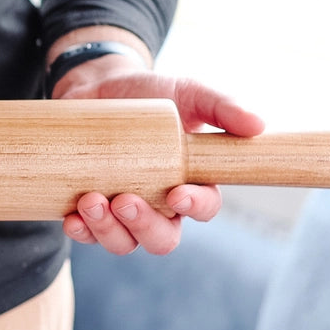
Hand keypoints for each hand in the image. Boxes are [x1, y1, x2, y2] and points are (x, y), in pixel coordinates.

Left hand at [51, 54, 265, 256]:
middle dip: (143, 226)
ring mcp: (122, 210)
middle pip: (161, 238)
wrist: (96, 87)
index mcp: (190, 182)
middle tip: (124, 200)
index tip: (177, 193)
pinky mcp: (89, 209)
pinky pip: (88, 236)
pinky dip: (81, 232)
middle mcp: (159, 205)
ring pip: (124, 243)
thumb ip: (222, 105)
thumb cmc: (148, 93)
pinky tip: (71, 218)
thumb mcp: (187, 92)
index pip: (204, 207)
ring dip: (107, 230)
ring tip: (90, 200)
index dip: (195, 207)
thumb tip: (258, 126)